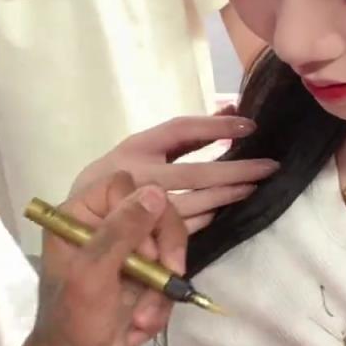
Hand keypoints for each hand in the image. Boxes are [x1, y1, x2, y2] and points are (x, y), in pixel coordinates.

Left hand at [27, 172, 184, 345]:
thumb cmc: (72, 323)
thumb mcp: (94, 274)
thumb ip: (122, 231)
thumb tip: (155, 192)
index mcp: (77, 217)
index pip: (124, 187)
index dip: (142, 213)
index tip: (145, 249)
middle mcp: (100, 228)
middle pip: (154, 213)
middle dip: (163, 254)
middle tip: (165, 279)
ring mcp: (122, 254)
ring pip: (166, 248)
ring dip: (160, 288)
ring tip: (142, 318)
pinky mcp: (139, 278)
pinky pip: (167, 276)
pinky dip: (160, 304)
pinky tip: (141, 325)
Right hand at [72, 115, 277, 232]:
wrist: (77, 217)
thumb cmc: (120, 175)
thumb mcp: (144, 149)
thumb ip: (186, 135)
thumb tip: (232, 109)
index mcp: (135, 148)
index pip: (180, 130)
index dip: (215, 127)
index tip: (249, 125)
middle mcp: (136, 176)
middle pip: (194, 173)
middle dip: (235, 170)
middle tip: (269, 167)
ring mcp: (139, 209)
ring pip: (193, 204)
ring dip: (227, 196)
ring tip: (254, 188)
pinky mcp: (143, 237)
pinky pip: (184, 228)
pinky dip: (208, 218)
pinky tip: (226, 210)